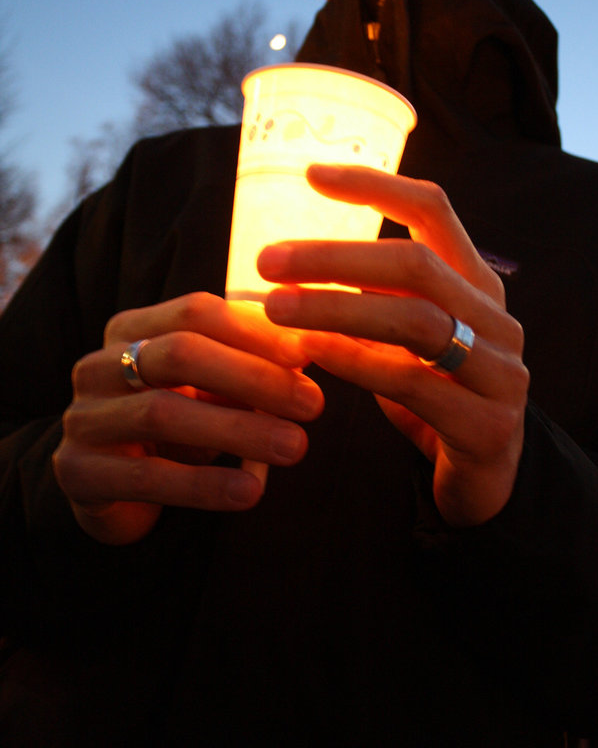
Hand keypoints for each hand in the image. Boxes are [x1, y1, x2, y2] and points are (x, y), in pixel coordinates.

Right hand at [52, 293, 322, 544]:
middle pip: (180, 354)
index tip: (309, 355)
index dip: (255, 331)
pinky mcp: (79, 472)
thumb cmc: (177, 423)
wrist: (112, 490)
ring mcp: (83, 418)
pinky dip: (205, 484)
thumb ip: (250, 362)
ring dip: (238, 430)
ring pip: (164, 413)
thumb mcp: (211, 386)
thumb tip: (313, 346)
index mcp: (132, 329)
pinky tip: (250, 491)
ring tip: (295, 447)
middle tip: (313, 404)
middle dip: (254, 377)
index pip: (196, 312)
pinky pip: (147, 476)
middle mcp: (99, 365)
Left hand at [258, 164, 527, 527]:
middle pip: (416, 264)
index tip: (311, 175)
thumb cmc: (434, 392)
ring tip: (275, 306)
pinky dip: (357, 362)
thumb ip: (378, 294)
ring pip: (415, 321)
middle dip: (335, 256)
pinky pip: (412, 383)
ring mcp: (499, 371)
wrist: (488, 477)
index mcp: (476, 282)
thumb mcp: (410, 333)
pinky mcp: (485, 424)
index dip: (374, 185)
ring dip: (337, 308)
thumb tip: (299, 255)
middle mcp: (495, 318)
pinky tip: (313, 351)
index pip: (433, 210)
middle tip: (268, 260)